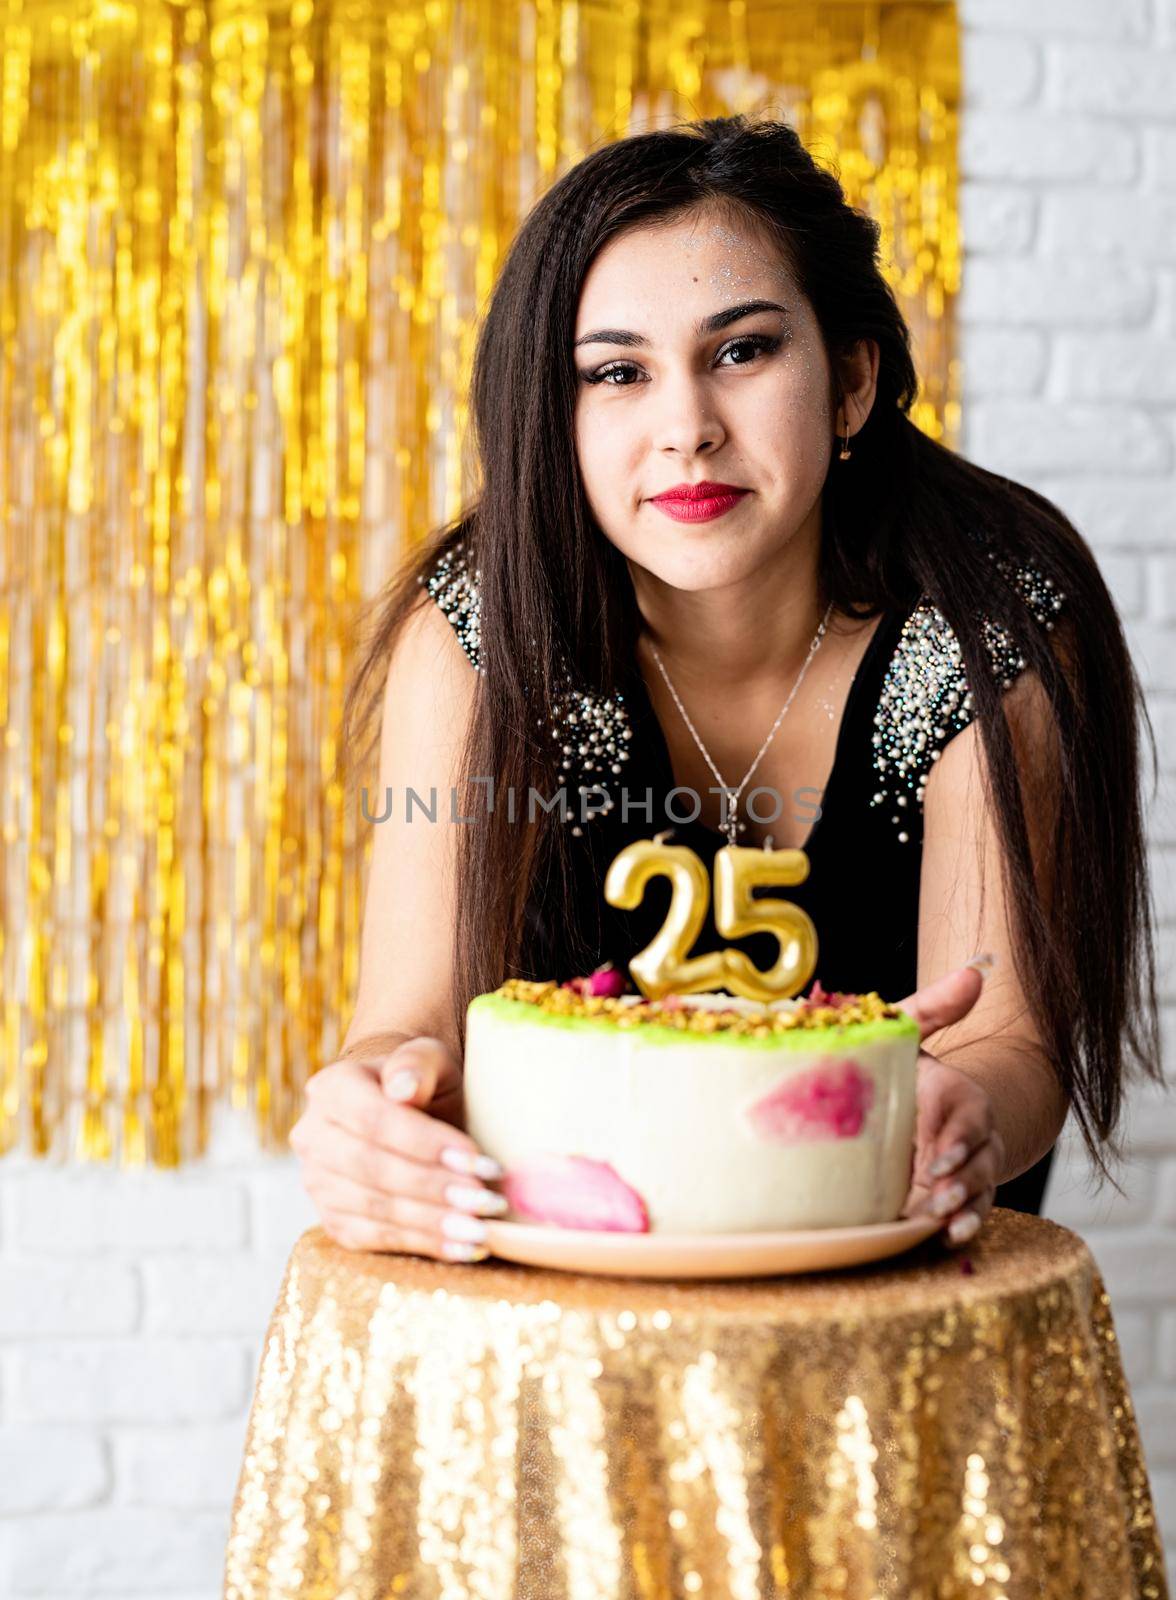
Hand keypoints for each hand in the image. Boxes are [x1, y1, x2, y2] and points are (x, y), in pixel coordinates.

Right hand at [288, 1037, 507, 1260]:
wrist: (404, 1106)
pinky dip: (421, 1245)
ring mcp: (318, 1182)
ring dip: (432, 1223)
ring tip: (482, 1229)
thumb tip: (402, 1087)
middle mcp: (313, 1137)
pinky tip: (462, 1248)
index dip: (426, 1144)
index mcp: (331, 1088)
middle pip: (373, 1169)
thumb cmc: (422, 1080)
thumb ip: (417, 1064)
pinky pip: (375, 1240)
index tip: (477, 1160)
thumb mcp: (429, 1059)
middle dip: (434, 1188)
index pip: (375, 1120)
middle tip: (487, 1201)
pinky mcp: (333, 1219)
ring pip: (374, 1209)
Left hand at [894, 963, 1005, 1247]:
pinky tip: (945, 1239)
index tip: (936, 1156)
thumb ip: (931, 1008)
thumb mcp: (905, 1037)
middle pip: (979, 1159)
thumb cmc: (896, 1070)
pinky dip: (962, 1227)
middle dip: (962, 1178)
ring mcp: (962, 1170)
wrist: (890, 1112)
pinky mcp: (951, 1199)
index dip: (958, 1137)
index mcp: (956, 1095)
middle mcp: (967, 1134)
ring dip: (964, 1207)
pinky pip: (969, 1215)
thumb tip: (977, 970)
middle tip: (935, 1194)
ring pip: (978, 1191)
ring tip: (940, 1222)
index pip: (969, 1115)